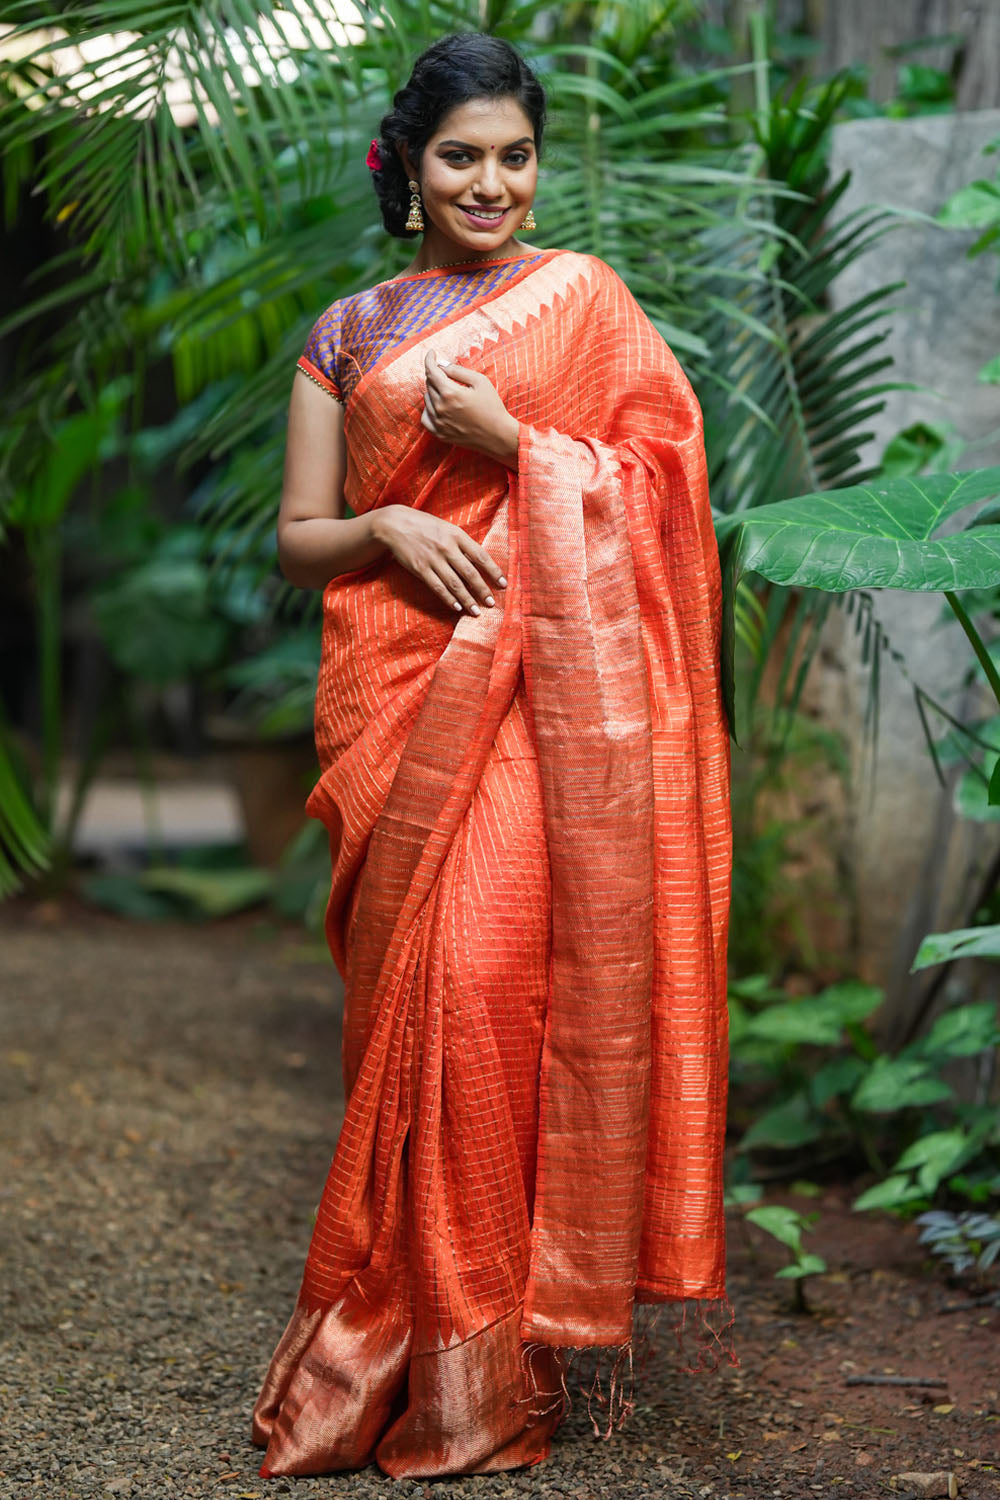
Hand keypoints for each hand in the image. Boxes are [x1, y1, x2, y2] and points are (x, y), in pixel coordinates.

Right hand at [372, 504, 507, 617]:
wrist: (395, 524)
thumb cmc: (425, 526)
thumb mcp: (447, 528)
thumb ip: (462, 544)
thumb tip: (480, 562)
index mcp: (457, 535)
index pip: (481, 556)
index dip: (494, 571)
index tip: (503, 584)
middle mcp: (447, 547)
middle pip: (470, 573)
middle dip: (482, 590)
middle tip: (491, 603)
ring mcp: (433, 559)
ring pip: (454, 583)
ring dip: (467, 599)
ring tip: (476, 611)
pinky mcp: (420, 568)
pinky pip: (437, 587)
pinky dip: (448, 598)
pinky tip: (456, 607)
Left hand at [421, 350, 519, 467]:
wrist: (497, 435)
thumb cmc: (492, 406)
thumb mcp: (480, 381)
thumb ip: (458, 370)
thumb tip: (442, 364)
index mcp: (450, 393)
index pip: (431, 371)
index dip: (429, 359)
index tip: (431, 353)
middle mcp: (441, 408)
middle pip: (429, 384)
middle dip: (435, 375)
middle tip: (445, 373)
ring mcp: (439, 422)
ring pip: (426, 399)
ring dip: (433, 391)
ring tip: (447, 391)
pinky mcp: (440, 434)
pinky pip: (425, 418)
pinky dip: (428, 409)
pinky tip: (437, 406)